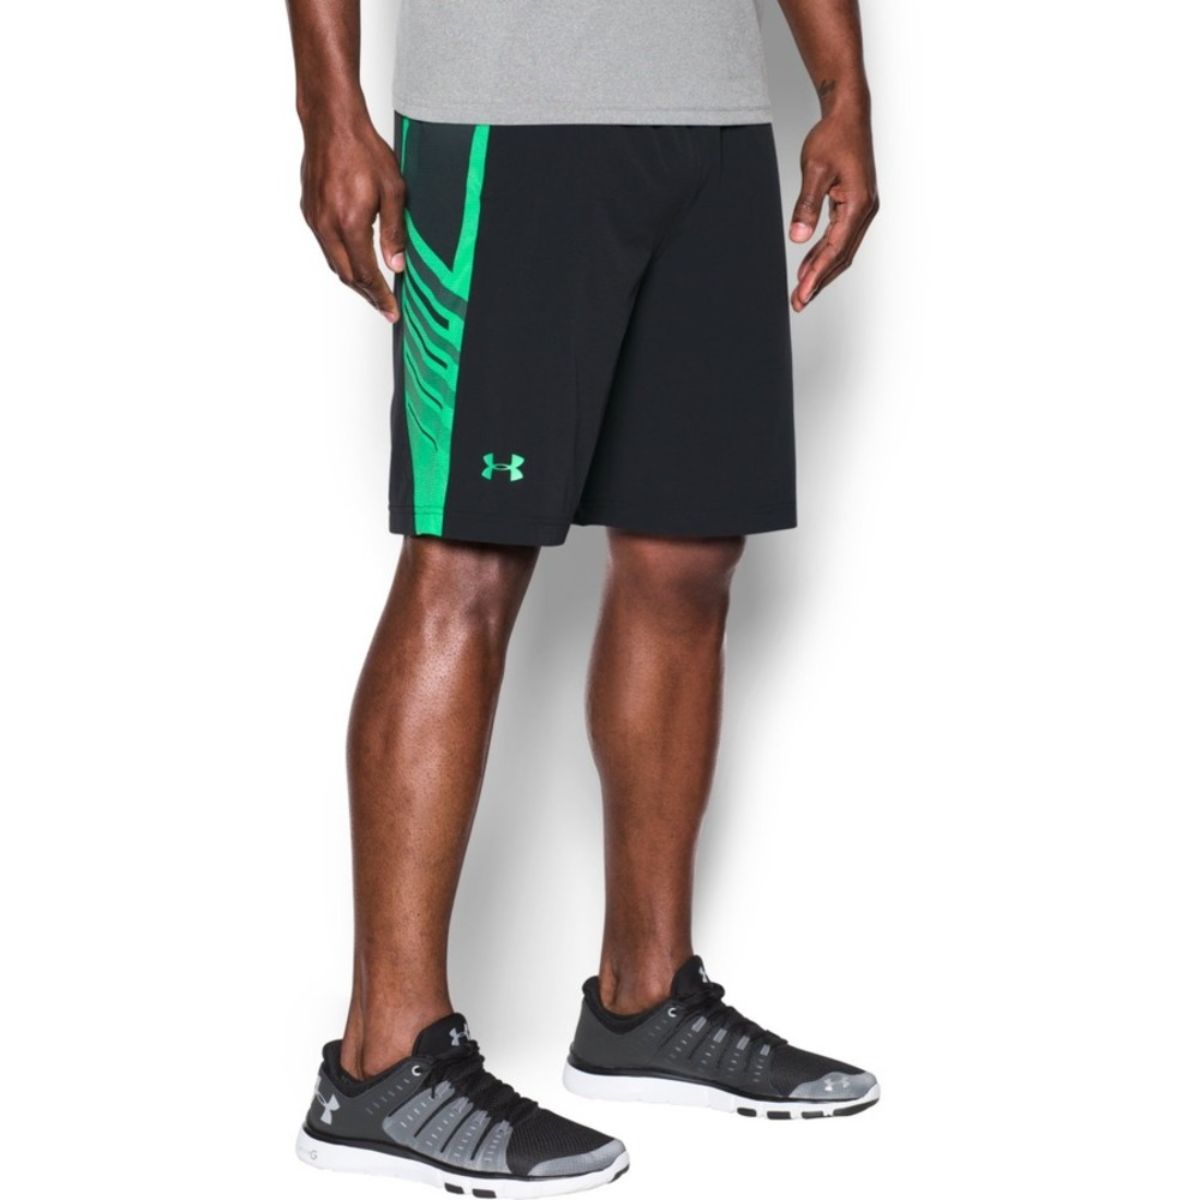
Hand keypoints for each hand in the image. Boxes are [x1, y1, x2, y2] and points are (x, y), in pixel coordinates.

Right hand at [299, 114, 405, 321]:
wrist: (331, 122)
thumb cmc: (364, 150)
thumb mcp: (394, 191)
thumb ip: (395, 232)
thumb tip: (397, 265)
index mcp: (349, 223)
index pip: (367, 274)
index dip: (381, 296)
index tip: (392, 311)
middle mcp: (327, 226)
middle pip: (347, 276)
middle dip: (368, 295)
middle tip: (385, 307)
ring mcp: (315, 219)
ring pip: (334, 263)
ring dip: (354, 280)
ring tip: (373, 290)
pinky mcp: (310, 211)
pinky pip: (326, 246)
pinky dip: (342, 260)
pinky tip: (356, 260)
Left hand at [788, 111, 878, 310]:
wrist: (848, 114)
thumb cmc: (833, 136)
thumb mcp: (815, 170)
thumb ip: (807, 205)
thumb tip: (798, 238)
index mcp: (858, 204)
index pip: (835, 249)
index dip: (817, 275)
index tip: (801, 294)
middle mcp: (865, 210)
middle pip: (841, 256)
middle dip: (819, 281)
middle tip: (798, 303)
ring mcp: (861, 209)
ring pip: (841, 250)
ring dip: (821, 271)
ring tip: (801, 292)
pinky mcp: (854, 205)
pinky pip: (839, 237)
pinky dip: (823, 253)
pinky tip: (808, 266)